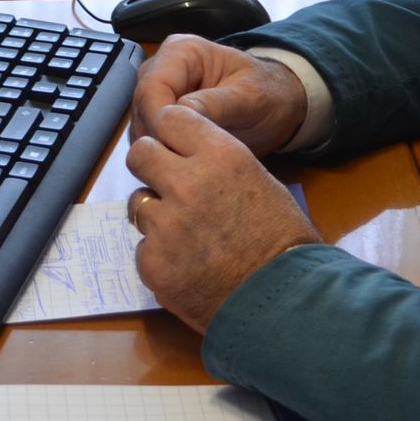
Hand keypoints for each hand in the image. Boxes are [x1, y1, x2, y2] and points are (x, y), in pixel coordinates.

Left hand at [126, 104, 322, 332]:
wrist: (282, 301)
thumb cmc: (282, 242)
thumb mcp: (259, 181)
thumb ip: (219, 163)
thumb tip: (190, 158)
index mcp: (220, 155)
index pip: (170, 118)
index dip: (170, 133)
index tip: (173, 146)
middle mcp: (187, 182)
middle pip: (140, 153)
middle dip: (151, 166)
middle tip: (166, 185)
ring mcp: (165, 223)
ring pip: (137, 202)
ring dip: (155, 214)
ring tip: (185, 234)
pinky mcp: (152, 260)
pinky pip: (142, 247)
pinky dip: (160, 255)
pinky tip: (187, 265)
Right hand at [128, 35, 306, 154]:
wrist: (276, 104)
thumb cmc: (267, 94)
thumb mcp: (249, 97)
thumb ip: (217, 103)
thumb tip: (183, 112)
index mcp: (184, 51)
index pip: (153, 85)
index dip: (157, 117)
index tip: (171, 145)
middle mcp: (164, 67)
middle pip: (141, 104)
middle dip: (156, 135)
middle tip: (178, 162)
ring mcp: (160, 91)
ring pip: (141, 122)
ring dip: (157, 146)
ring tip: (184, 165)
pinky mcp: (161, 113)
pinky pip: (149, 134)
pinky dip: (161, 151)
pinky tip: (181, 163)